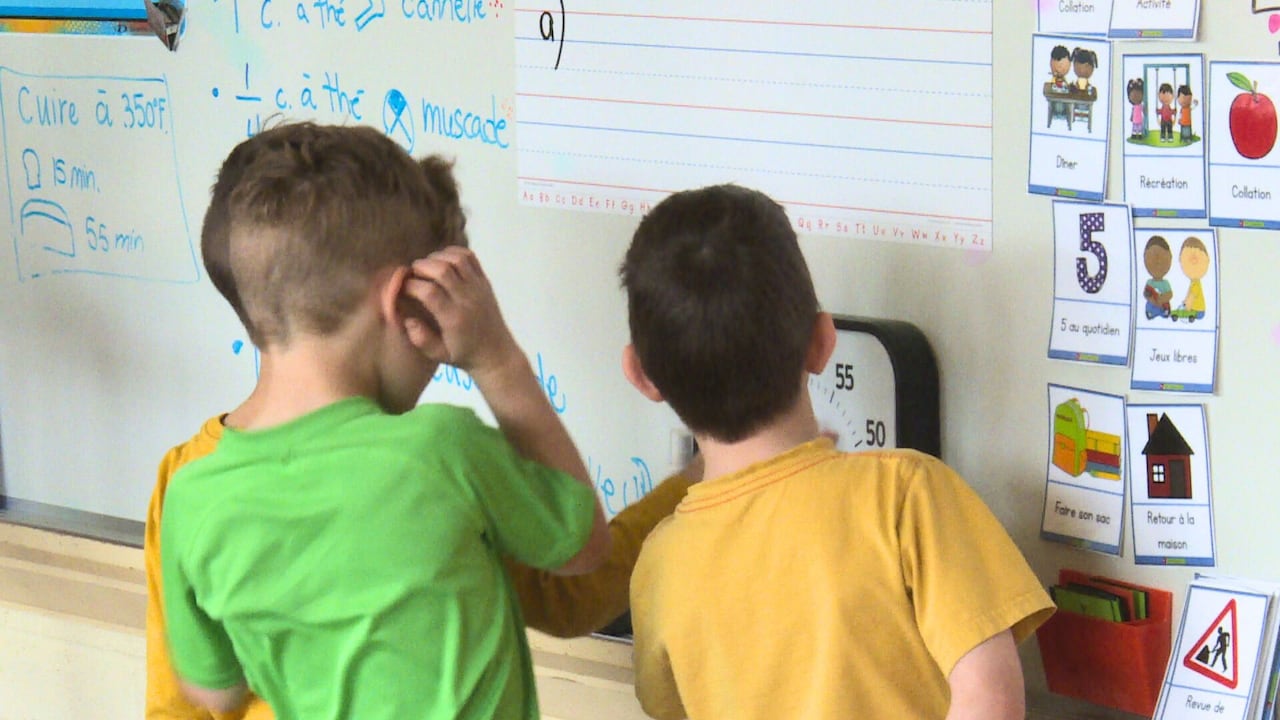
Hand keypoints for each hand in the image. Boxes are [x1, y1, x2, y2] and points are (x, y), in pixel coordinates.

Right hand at [400, 247, 520, 376]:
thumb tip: (407, 319)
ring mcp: (478, 288)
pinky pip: (471, 258)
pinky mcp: (485, 282)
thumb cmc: (464, 354)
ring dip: (437, 257)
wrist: (496, 353)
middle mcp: (467, 300)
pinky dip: (454, 252)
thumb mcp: (439, 356)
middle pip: (443, 270)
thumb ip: (421, 339)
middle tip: (412, 273)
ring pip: (457, 260)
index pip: (429, 292)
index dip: (411, 285)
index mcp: (453, 319)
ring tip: (427, 266)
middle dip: (422, 266)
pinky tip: (443, 260)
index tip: (403, 288)